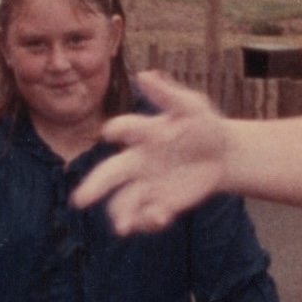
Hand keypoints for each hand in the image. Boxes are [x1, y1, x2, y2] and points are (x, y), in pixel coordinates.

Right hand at [71, 71, 228, 233]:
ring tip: (124, 227)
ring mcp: (147, 185)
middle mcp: (137, 162)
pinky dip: (150, 220)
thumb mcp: (191, 106)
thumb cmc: (202, 125)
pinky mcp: (162, 203)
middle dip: (93, 188)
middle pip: (108, 175)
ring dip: (121, 215)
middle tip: (79, 201)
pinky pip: (148, 215)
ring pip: (124, 202)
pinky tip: (161, 218)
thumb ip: (167, 94)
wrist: (222, 154)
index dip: (116, 130)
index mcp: (142, 135)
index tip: (108, 133)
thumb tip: (143, 74)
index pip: (124, 130)